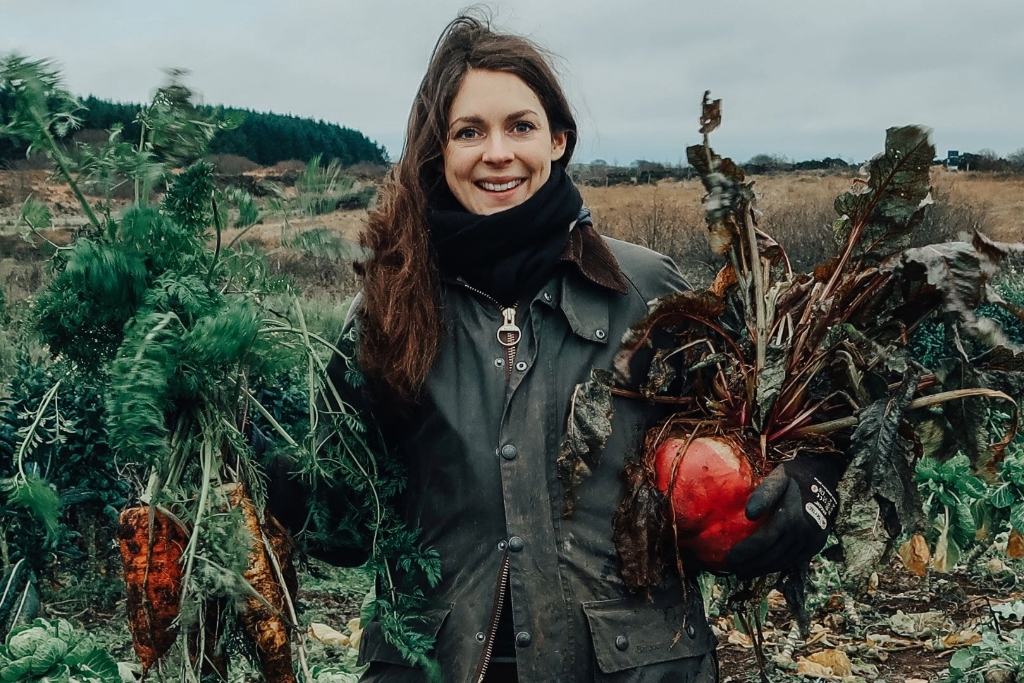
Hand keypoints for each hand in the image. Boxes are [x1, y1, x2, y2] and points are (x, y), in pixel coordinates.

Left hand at [725, 454, 844, 578]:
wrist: (824, 478)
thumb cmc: (795, 477)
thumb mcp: (779, 478)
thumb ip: (764, 494)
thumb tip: (749, 514)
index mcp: (790, 518)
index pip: (762, 542)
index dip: (745, 553)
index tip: (728, 558)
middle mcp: (802, 534)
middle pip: (771, 556)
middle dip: (750, 566)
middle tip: (732, 569)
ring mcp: (810, 541)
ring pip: (782, 562)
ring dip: (761, 570)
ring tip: (743, 573)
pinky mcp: (815, 545)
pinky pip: (793, 561)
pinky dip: (776, 567)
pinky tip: (763, 568)